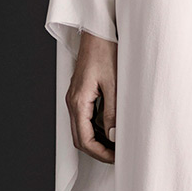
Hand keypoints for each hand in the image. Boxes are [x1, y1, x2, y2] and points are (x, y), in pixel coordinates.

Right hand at [67, 31, 117, 163]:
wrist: (98, 31)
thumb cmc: (106, 52)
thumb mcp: (114, 84)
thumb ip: (112, 112)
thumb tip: (114, 136)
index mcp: (78, 101)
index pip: (84, 139)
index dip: (100, 153)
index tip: (116, 158)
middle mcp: (73, 102)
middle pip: (80, 138)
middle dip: (98, 150)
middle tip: (118, 155)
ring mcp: (75, 98)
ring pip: (82, 129)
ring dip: (98, 140)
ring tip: (118, 144)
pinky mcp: (81, 93)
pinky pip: (86, 117)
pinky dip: (97, 128)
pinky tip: (112, 127)